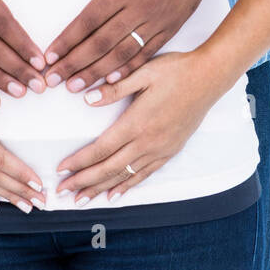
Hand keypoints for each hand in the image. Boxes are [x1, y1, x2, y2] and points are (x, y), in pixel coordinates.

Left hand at [43, 0, 229, 90]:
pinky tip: (112, 81)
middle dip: (75, 63)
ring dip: (98, 72)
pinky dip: (129, 69)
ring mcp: (158, 19)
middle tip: (53, 80)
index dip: (68, 39)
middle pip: (103, 42)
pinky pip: (147, 53)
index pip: (90, 18)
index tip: (49, 56)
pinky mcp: (171, 26)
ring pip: (123, 53)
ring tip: (76, 88)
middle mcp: (142, 6)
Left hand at [55, 50, 216, 203]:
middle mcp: (147, 141)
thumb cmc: (176, 70)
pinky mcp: (170, 150)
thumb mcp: (143, 72)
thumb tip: (87, 99)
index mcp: (136, 122)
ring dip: (101, 188)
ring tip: (82, 199)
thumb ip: (115, 89)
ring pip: (125, 175)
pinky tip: (115, 194)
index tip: (61, 170)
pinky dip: (128, 186)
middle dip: (84, 182)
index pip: (101, 149)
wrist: (209, 78)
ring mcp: (160, 149)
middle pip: (109, 168)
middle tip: (62, 192)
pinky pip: (145, 174)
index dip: (79, 162)